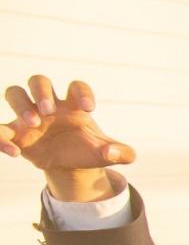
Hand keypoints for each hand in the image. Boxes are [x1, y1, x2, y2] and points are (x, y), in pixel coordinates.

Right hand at [3, 76, 135, 201]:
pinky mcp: (15, 132)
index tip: (89, 108)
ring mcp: (29, 116)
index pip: (76, 86)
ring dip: (20, 104)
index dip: (82, 92)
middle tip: (48, 110)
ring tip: (34, 124)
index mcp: (73, 106)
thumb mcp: (111, 154)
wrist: (70, 163)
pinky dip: (0, 137)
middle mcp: (49, 105)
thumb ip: (122, 154)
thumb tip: (110, 153)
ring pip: (14, 92)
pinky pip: (0, 128)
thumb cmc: (89, 151)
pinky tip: (14, 152)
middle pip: (39, 81)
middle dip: (41, 91)